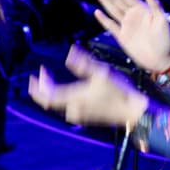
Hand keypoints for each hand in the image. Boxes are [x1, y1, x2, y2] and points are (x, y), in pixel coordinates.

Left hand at [28, 44, 148, 128]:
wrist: (132, 112)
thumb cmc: (119, 92)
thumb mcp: (101, 72)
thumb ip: (83, 63)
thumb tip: (69, 53)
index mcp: (75, 98)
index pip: (47, 96)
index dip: (38, 86)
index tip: (37, 73)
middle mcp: (74, 109)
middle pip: (49, 102)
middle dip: (41, 89)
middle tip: (41, 76)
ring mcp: (79, 115)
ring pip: (57, 106)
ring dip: (51, 93)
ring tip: (50, 80)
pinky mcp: (85, 117)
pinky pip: (66, 108)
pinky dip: (61, 98)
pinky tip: (66, 90)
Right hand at [91, 0, 169, 72]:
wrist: (162, 60)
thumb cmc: (166, 41)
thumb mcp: (162, 20)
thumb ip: (154, 5)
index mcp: (142, 10)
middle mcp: (133, 16)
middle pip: (116, 1)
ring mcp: (127, 26)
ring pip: (112, 10)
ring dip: (104, 1)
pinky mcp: (122, 37)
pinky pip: (111, 26)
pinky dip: (103, 19)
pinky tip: (97, 12)